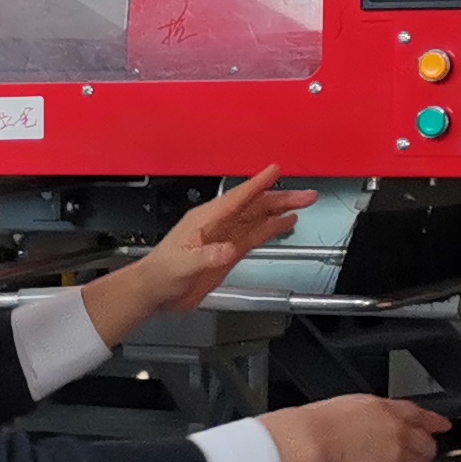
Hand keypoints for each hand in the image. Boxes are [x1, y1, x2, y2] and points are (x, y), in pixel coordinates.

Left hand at [80, 168, 314, 345]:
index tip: (275, 170)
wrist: (154, 291)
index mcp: (204, 220)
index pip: (236, 198)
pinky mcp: (227, 253)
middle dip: (280, 198)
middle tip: (305, 194)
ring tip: (302, 203)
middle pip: (253, 206)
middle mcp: (217, 225)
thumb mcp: (181, 266)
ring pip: (257, 219)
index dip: (257, 184)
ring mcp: (224, 238)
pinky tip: (284, 224)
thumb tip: (227, 250)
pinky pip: (253, 236)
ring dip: (280, 211)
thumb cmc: (160, 274)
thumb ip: (206, 257)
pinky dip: (270, 229)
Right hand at [259, 392, 450, 461]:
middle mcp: (397, 434)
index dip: (433, 423)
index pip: (420, 416)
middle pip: (426, 449)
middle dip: (419, 459)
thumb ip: (365, 419)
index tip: (441, 428)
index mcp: (385, 411)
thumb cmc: (312, 426)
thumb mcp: (344, 407)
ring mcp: (396, 460)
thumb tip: (364, 427)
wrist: (305, 442)